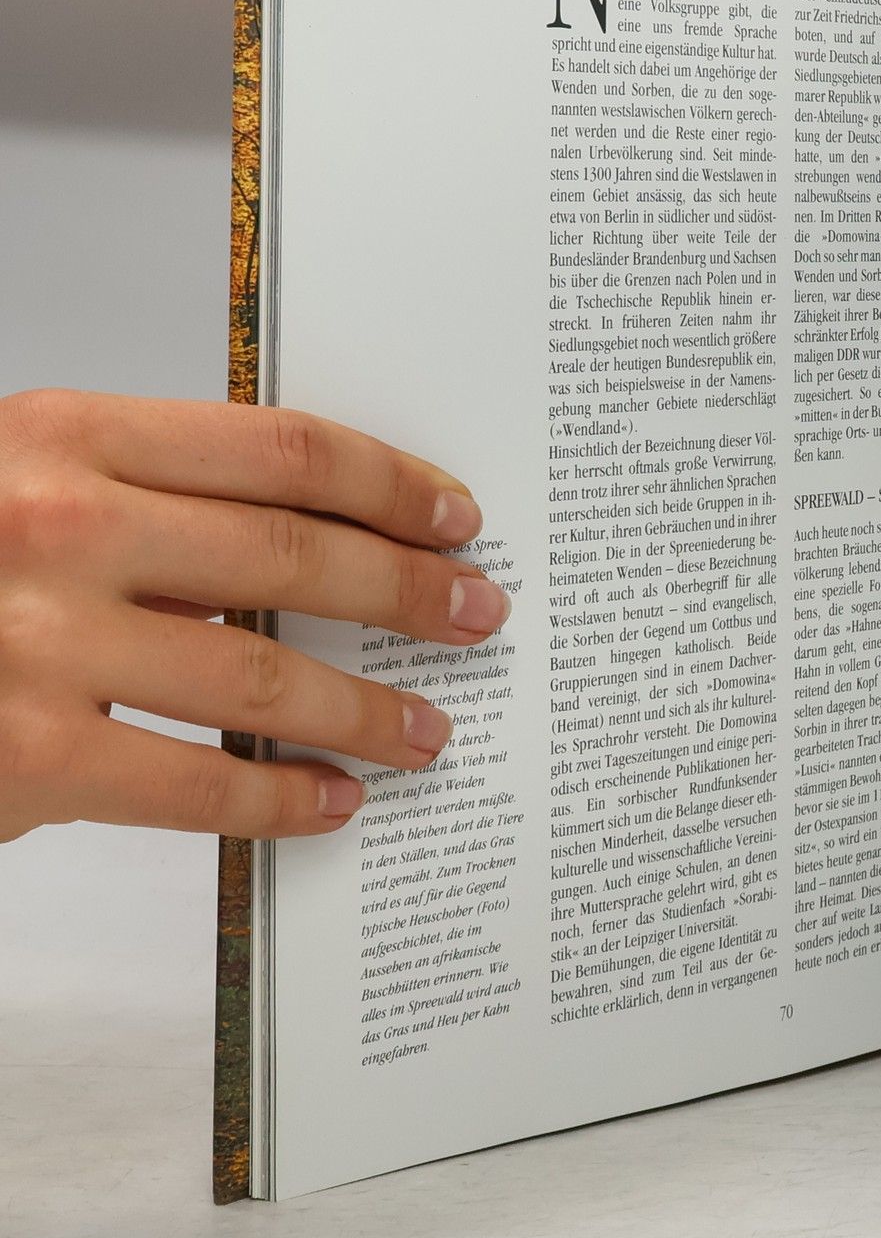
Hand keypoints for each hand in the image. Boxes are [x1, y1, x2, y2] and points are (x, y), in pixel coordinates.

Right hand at [0, 389, 510, 843]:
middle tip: (478, 617)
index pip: (281, 450)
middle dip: (410, 593)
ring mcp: (39, 644)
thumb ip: (147, 494)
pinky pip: (198, 782)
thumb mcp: (21, 484)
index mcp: (64, 435)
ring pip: (264, 675)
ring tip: (428, 731)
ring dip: (368, 710)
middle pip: (297, 554)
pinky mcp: (28, 758)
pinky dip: (283, 797)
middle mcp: (59, 526)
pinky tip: (331, 802)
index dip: (390, 485)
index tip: (455, 517)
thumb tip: (318, 535)